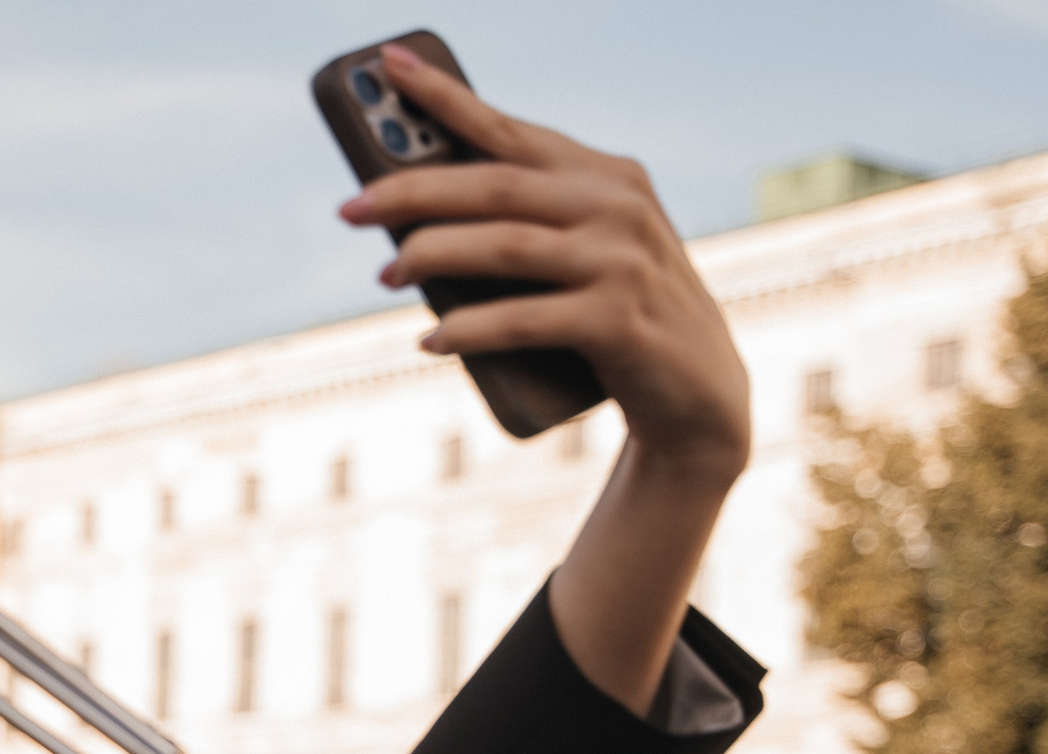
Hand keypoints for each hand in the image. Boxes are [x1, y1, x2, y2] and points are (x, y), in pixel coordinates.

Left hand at [343, 42, 748, 479]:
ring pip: (504, 246)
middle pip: (495, 185)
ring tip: (386, 275)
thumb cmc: (616, 315)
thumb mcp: (581, 253)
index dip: (447, 98)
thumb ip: (524, 224)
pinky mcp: (620, 321)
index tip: (388, 66)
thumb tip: (409, 221)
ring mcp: (623, 261)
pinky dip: (468, 329)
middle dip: (413, 191)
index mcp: (605, 176)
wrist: (697, 393)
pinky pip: (523, 320)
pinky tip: (431, 340)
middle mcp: (618, 206)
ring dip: (431, 257)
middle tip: (350, 209)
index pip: (511, 130)